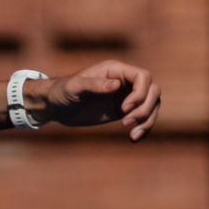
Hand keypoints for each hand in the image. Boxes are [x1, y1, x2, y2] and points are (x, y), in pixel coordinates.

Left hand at [30, 60, 161, 139]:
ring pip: (152, 104)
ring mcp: (127, 96)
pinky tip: (134, 138)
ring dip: (148, 120)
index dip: (140, 93)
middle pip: (153, 91)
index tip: (123, 108)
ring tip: (133, 134)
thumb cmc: (62, 92)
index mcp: (116, 70)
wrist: (55, 106)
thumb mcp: (74, 87)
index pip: (143, 76)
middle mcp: (125, 82)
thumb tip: (116, 85)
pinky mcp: (124, 111)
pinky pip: (143, 117)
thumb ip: (94, 85)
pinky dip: (144, 127)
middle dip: (145, 108)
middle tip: (125, 122)